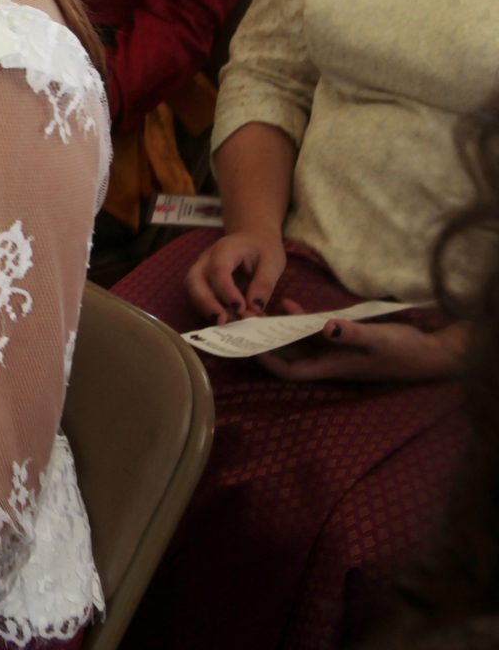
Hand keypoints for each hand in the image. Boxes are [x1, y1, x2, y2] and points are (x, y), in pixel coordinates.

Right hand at [185, 231, 287, 322]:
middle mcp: (206, 259)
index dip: (226, 291)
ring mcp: (201, 269)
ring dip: (206, 309)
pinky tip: (226, 318)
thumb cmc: (263, 248)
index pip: (218, 270)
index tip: (240, 308)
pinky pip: (198, 297)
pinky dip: (209, 309)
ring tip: (228, 322)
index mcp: (225, 249)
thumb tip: (254, 308)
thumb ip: (264, 284)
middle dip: (206, 303)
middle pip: (194, 280)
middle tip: (223, 320)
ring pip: (192, 290)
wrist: (252, 238)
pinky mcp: (202, 281)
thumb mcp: (273, 262)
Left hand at [256, 303, 465, 382]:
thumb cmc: (404, 351)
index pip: (290, 370)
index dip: (267, 361)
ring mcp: (336, 350)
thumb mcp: (377, 339)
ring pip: (297, 342)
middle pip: (287, 355)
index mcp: (332, 366)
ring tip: (257, 310)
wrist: (430, 354)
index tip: (248, 345)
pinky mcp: (343, 339)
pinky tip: (288, 303)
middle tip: (243, 322)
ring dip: (278, 329)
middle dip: (265, 341)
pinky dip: (299, 319)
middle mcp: (328, 361)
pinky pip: (313, 331)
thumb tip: (324, 328)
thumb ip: (350, 333)